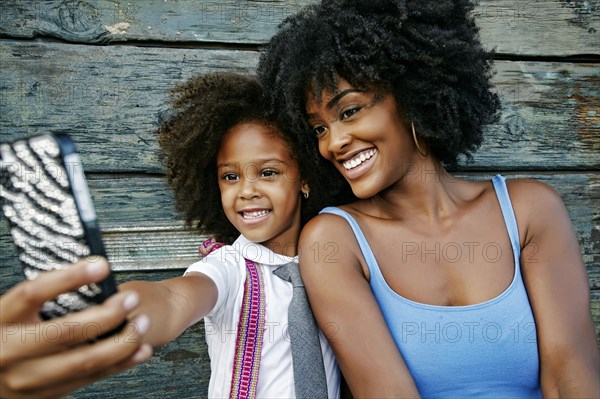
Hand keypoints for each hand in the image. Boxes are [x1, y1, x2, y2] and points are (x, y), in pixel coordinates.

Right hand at [0, 258, 152, 398]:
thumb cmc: (9, 332)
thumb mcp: (14, 313)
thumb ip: (44, 300)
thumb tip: (94, 273)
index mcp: (0, 319)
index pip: (34, 293)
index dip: (70, 277)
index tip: (102, 265)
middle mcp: (7, 352)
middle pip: (65, 332)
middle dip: (106, 314)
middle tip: (132, 299)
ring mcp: (26, 379)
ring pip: (83, 362)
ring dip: (122, 342)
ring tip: (142, 323)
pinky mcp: (45, 395)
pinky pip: (90, 379)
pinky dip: (120, 363)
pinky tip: (141, 349)